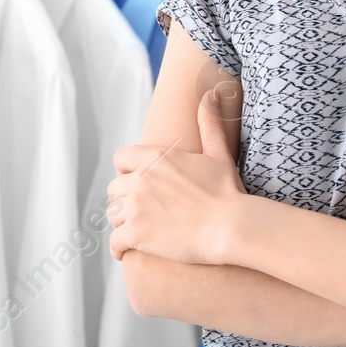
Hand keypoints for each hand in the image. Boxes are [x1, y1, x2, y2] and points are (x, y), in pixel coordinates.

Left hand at [107, 88, 246, 264]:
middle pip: (114, 189)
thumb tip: (211, 94)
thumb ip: (209, 123)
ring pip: (113, 215)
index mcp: (154, 158)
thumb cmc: (228, 191)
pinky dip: (119, 249)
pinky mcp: (137, 234)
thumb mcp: (218, 153)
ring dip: (122, 224)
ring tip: (135, 232)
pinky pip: (115, 243)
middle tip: (138, 211)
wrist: (232, 226)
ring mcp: (136, 207)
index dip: (127, 171)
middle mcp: (139, 179)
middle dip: (124, 199)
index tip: (136, 182)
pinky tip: (128, 252)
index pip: (121, 159)